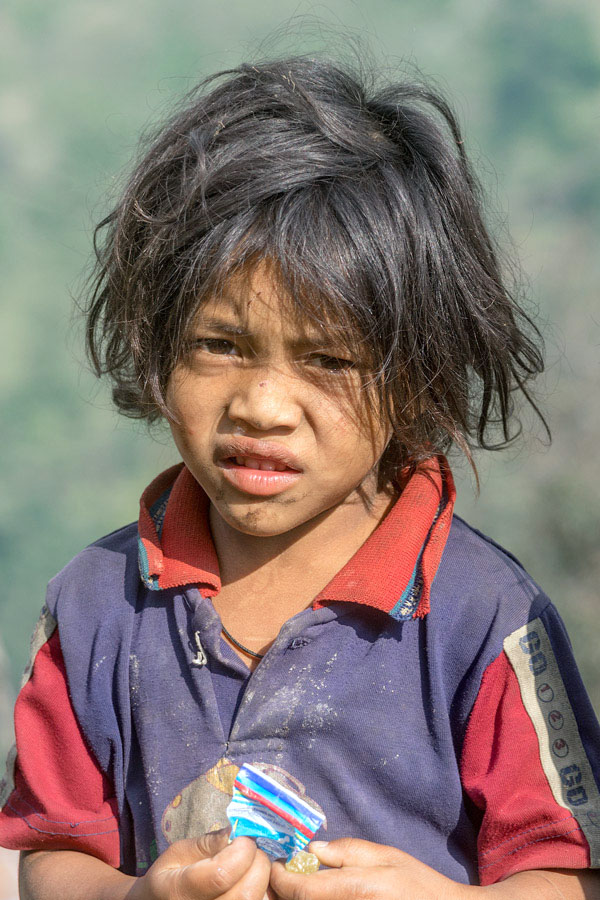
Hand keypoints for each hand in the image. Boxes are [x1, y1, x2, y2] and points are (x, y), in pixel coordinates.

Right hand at [127, 828, 273, 899]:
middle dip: (258, 864)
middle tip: (252, 851)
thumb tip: (233, 831)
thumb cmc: (168, 879)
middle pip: (246, 894)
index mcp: (180, 893)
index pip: (222, 874)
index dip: (241, 851)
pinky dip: (264, 892)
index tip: (243, 839)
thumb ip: (205, 844)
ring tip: (252, 867)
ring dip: (263, 879)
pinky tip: (253, 881)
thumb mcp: (176, 854)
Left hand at [270, 838, 469, 899]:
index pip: (300, 889)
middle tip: (280, 875)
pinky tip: (317, 895)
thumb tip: (312, 851)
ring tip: (299, 885)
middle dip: (283, 891)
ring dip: (298, 898)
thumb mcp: (385, 857)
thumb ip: (346, 851)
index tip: (274, 865)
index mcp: (355, 890)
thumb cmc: (418, 886)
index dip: (280, 877)